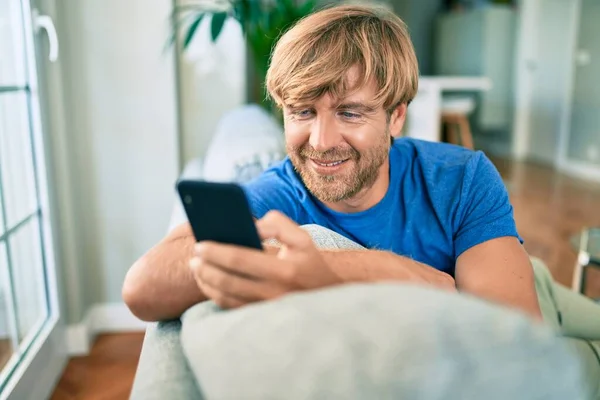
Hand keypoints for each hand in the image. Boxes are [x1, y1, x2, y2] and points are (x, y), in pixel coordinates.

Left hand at [189, 211, 341, 308]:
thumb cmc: (308, 260)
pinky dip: (215, 295)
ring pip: (227, 297)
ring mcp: (267, 309)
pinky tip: (207, 282)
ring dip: (206, 282)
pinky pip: (231, 308)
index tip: (199, 245)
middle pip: (229, 281)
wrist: (327, 292)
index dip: (217, 252)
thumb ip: (276, 224)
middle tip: (193, 257)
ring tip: (195, 268)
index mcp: (285, 270)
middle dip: (205, 268)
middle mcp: (275, 293)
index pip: (241, 260)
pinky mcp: (262, 317)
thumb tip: (250, 226)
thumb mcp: (301, 236)